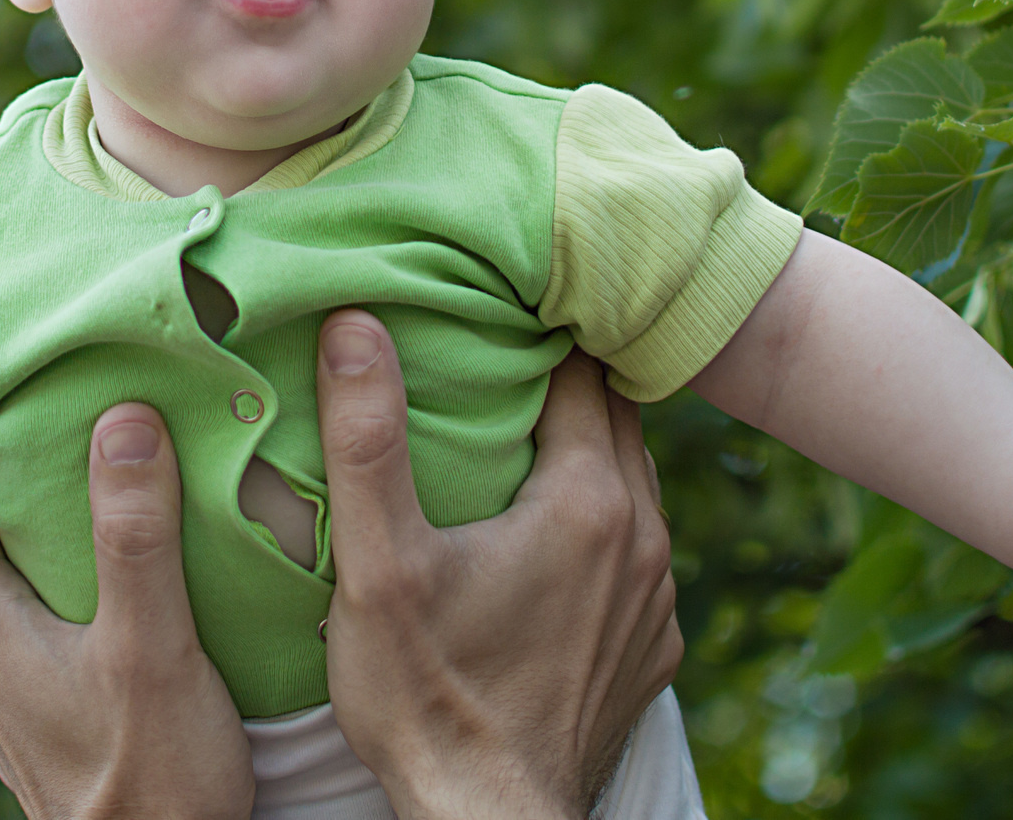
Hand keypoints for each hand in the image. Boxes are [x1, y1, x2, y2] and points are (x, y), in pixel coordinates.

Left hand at [0, 404, 253, 819]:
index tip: (1, 374)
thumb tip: (121, 417)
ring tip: (99, 458)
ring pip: (12, 574)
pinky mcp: (46, 708)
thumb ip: (134, 535)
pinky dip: (67, 570)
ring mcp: (9, 685)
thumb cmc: (153, 774)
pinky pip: (40, 612)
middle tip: (65, 394)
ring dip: (45, 521)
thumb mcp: (150, 643)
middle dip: (16, 465)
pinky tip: (121, 555)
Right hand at [316, 311, 682, 819]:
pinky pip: (639, 556)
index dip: (538, 337)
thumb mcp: (378, 565)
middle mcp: (644, 541)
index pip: (582, 373)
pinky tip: (546, 543)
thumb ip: (367, 440)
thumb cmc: (428, 697)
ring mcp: (658, 601)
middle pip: (618, 420)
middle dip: (566, 384)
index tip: (492, 315)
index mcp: (587, 502)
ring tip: (521, 441)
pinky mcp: (654, 649)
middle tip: (502, 361)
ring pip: (633, 487)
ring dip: (587, 457)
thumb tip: (354, 324)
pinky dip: (602, 530)